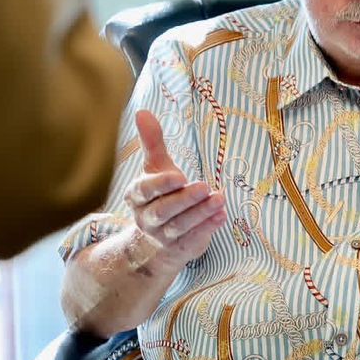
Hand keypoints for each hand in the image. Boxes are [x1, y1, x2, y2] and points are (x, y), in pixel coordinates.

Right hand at [122, 110, 225, 274]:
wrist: (154, 242)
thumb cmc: (159, 195)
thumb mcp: (155, 167)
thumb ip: (152, 142)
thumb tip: (142, 111)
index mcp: (137, 196)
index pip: (146, 190)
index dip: (162, 184)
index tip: (179, 176)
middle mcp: (147, 218)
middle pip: (164, 211)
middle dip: (185, 200)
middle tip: (204, 186)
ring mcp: (163, 237)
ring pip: (180, 226)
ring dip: (201, 213)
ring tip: (219, 199)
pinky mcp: (181, 248)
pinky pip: (193, 239)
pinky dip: (208, 228)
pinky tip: (222, 216)